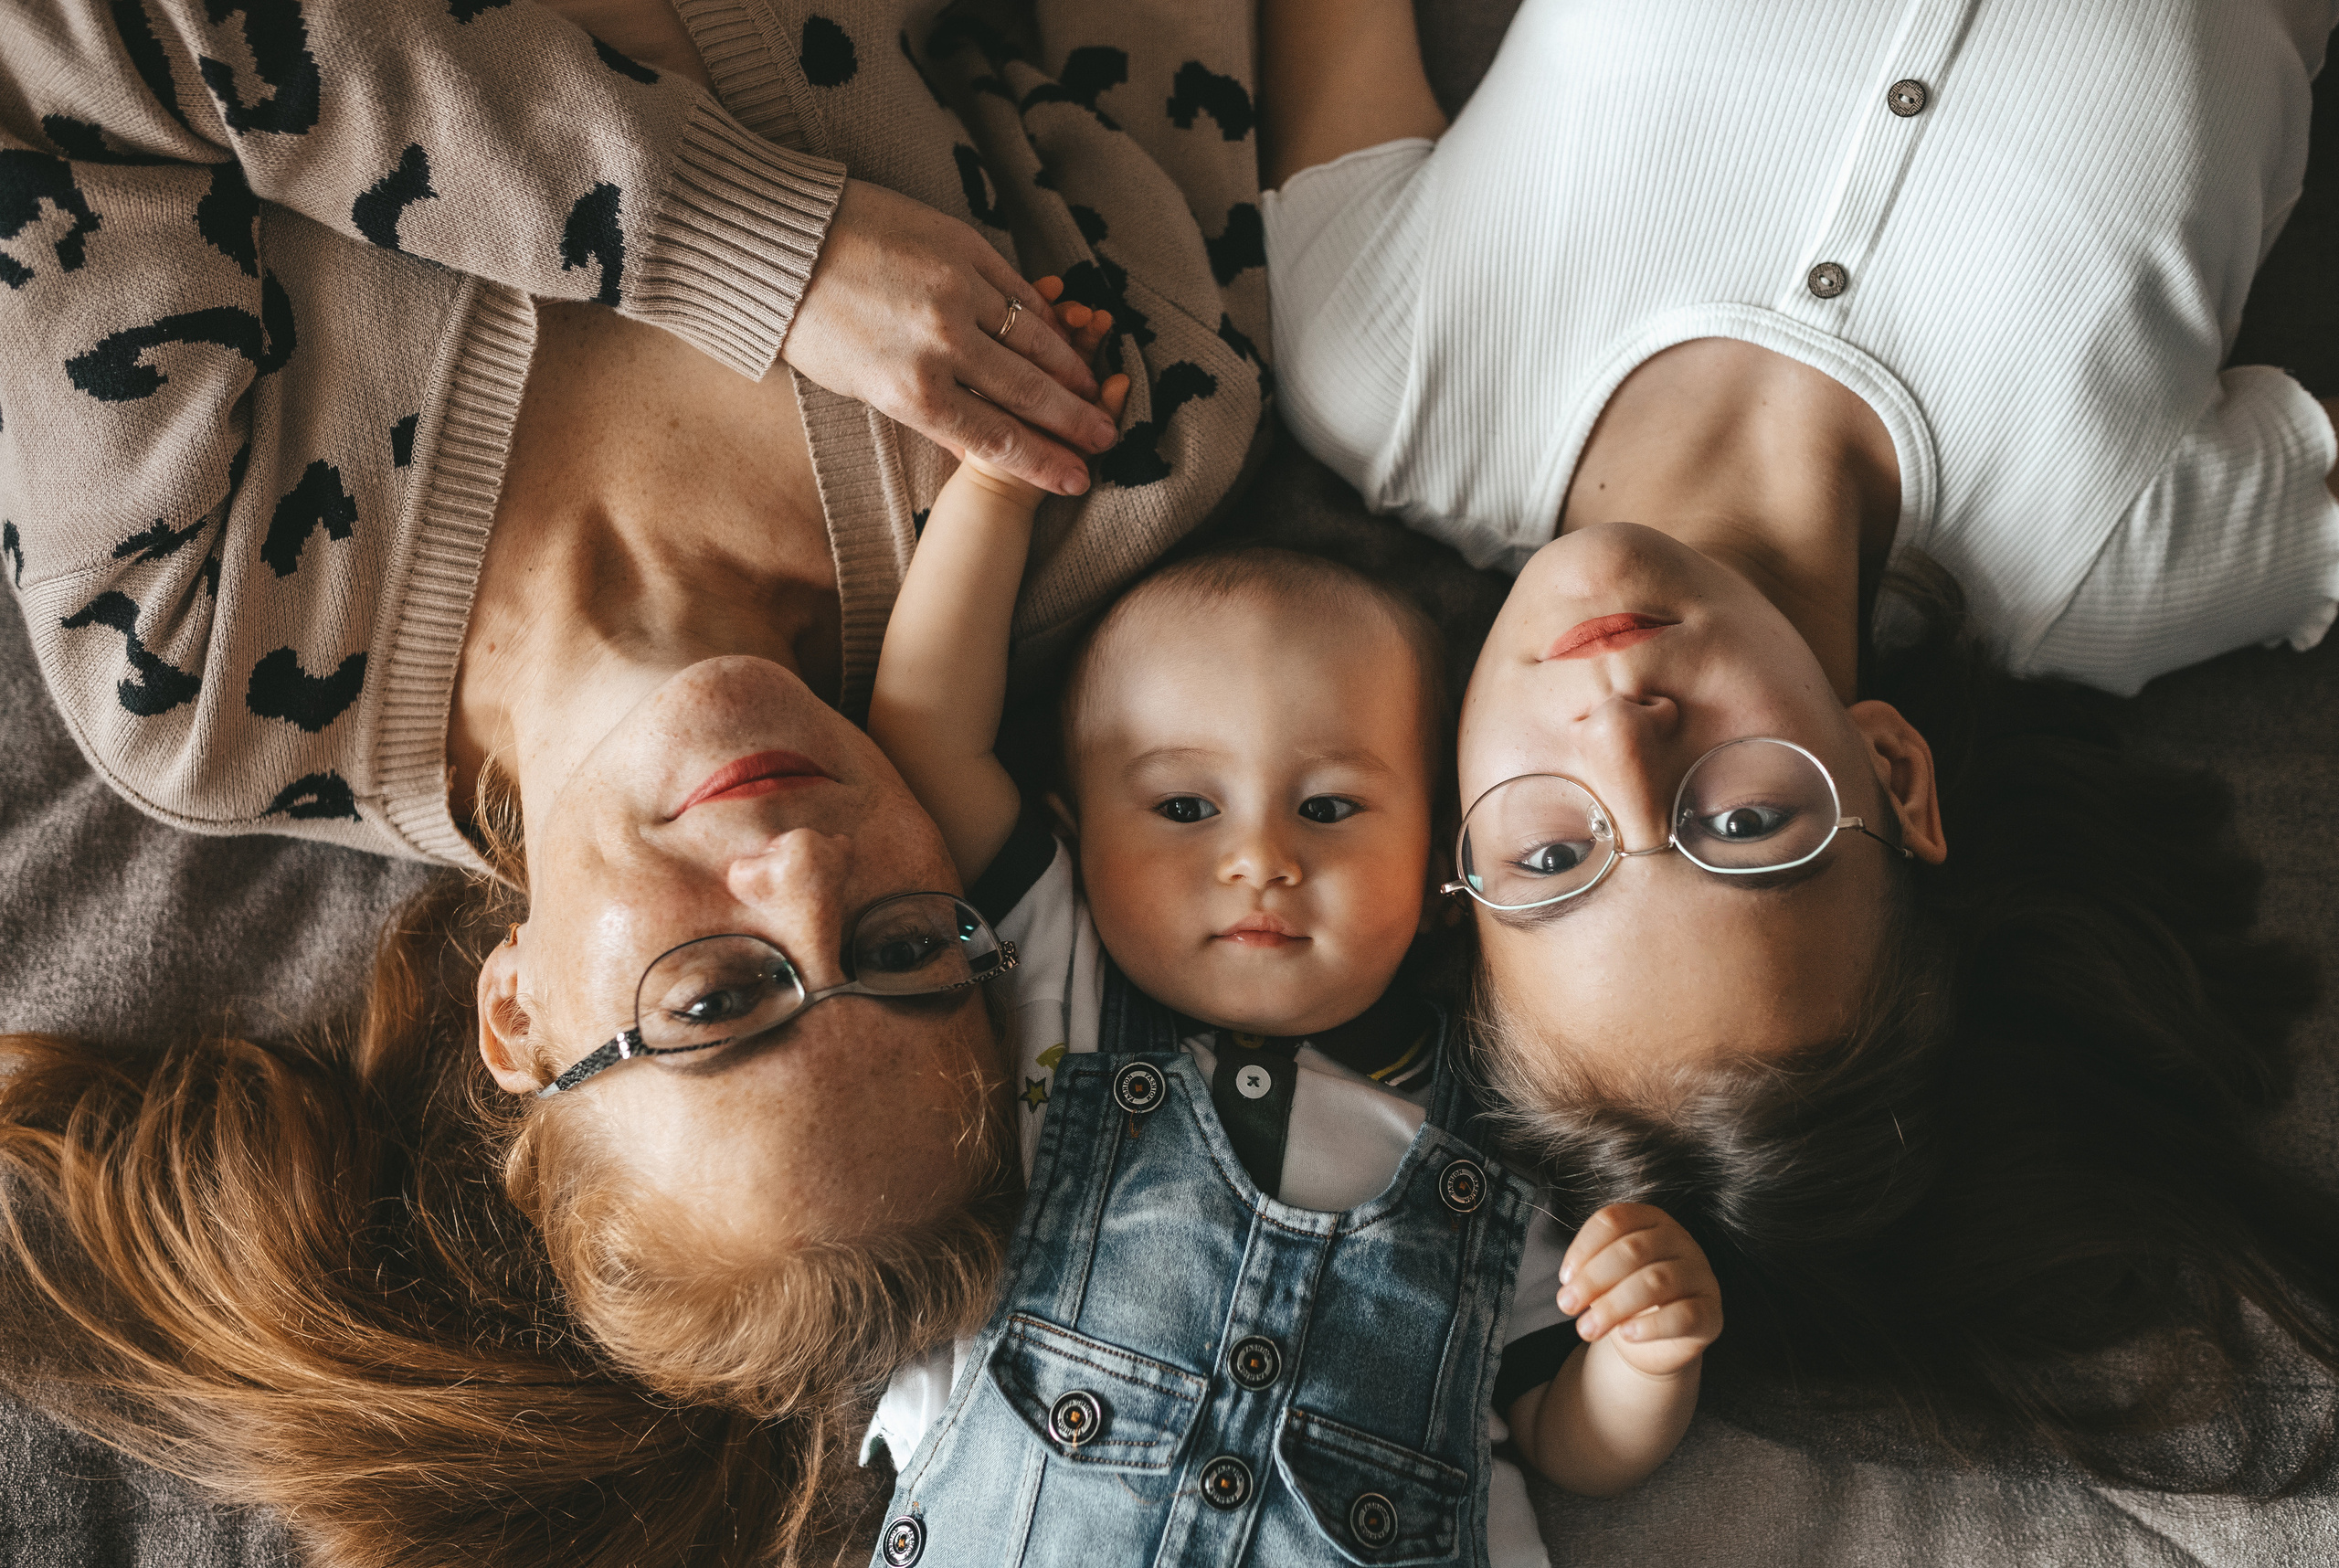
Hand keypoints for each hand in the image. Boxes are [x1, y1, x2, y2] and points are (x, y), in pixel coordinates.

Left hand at [784, 180, 1119, 495]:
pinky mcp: (961, 245)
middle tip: (1107, 438)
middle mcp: (942, 345)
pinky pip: (1018, 289)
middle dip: (1074, 422)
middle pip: (1028, 394)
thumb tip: (980, 434)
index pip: (996, 438)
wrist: (779, 242)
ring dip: (1071, 370)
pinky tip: (1065, 332)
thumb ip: (926, 408)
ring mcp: (957, 290)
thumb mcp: (861, 386)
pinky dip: (1046, 316)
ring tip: (1096, 391)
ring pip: (1034, 339)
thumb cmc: (810, 324)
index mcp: (910, 392)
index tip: (1077, 479)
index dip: (1044, 463)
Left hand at [1555, 1203, 1722, 1378]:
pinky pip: (1684, 1316)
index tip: (1564, 1278)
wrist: (1655, 1341)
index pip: (1615, 1220)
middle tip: (1567, 1305)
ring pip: (1655, 1282)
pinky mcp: (1711, 1313)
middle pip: (1633, 1250)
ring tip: (1588, 1327)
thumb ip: (1589, 1272)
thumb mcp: (1606, 1278)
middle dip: (1593, 1279)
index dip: (1584, 1248)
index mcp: (1651, 1220)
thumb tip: (1571, 1287)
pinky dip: (1651, 1326)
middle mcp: (1680, 1240)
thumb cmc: (1626, 1297)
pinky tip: (1626, 1334)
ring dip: (1613, 1306)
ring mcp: (1700, 1275)